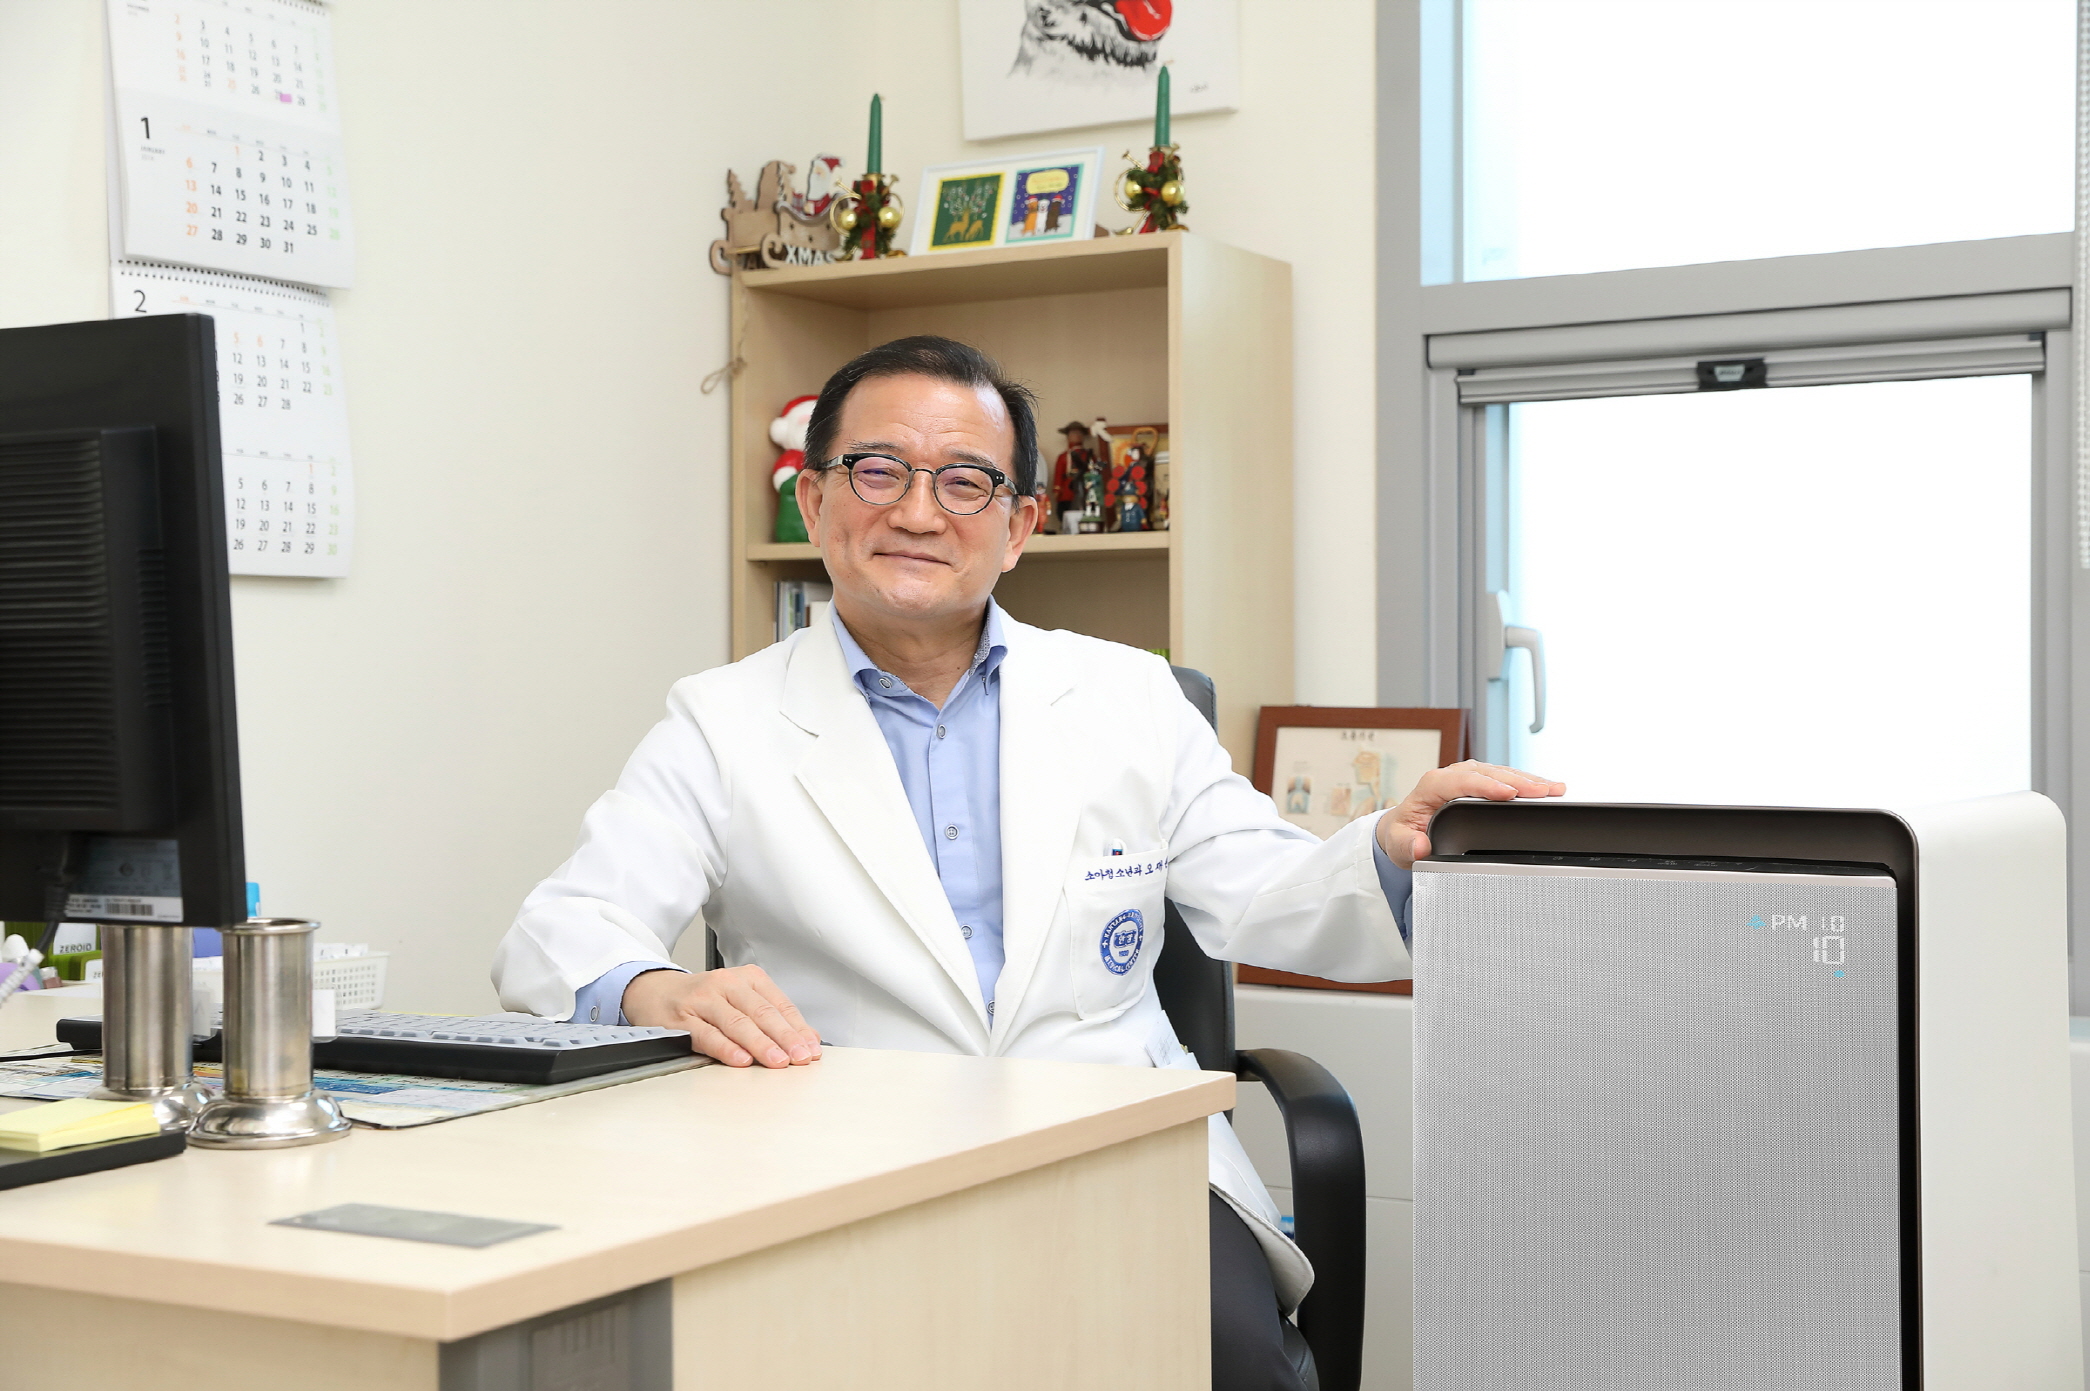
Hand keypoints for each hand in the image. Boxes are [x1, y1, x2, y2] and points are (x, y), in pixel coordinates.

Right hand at [622, 964, 821, 1068]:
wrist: (655, 991)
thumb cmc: (704, 999)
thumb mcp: (740, 999)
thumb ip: (772, 1017)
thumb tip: (807, 1039)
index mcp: (747, 978)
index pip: (779, 1005)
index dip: (797, 1028)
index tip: (811, 1048)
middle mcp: (726, 985)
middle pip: (762, 1013)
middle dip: (785, 1037)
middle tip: (800, 1056)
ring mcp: (703, 1001)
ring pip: (737, 1023)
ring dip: (760, 1044)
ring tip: (777, 1060)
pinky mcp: (682, 1020)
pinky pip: (707, 1035)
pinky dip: (726, 1048)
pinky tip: (741, 1059)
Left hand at [1374, 760, 1565, 869]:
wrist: (1403, 829)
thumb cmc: (1403, 834)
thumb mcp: (1398, 844)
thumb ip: (1407, 845)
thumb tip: (1420, 846)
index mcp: (1432, 786)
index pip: (1463, 781)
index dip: (1487, 786)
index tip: (1509, 793)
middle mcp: (1451, 776)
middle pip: (1488, 773)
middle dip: (1517, 781)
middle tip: (1544, 792)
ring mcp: (1466, 776)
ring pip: (1500, 772)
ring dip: (1528, 780)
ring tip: (1554, 788)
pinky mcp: (1479, 781)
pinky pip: (1504, 777)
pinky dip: (1526, 783)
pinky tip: (1547, 788)